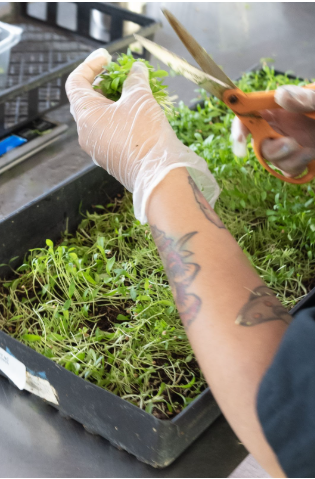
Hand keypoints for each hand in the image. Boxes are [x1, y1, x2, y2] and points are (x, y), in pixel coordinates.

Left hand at [66, 48, 219, 223]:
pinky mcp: (111, 160)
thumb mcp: (140, 98)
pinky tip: (140, 117)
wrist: (159, 175)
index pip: (76, 82)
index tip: (108, 57)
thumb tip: (135, 70)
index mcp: (86, 116)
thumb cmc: (146, 134)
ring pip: (101, 119)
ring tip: (136, 95)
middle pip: (88, 101)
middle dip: (106, 84)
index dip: (90, 65)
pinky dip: (121, 120)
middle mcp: (86, 134)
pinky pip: (110, 133)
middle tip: (124, 75)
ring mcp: (97, 150)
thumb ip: (135, 79)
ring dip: (115, 103)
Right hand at [231, 85, 314, 176]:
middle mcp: (277, 126)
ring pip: (273, 159)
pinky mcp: (295, 159)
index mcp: (276, 108)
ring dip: (289, 158)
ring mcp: (285, 144)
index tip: (241, 139)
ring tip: (309, 149)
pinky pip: (286, 169)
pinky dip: (296, 165)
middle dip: (272, 148)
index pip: (247, 117)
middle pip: (258, 143)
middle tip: (292, 144)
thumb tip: (280, 96)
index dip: (239, 128)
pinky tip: (310, 154)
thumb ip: (303, 98)